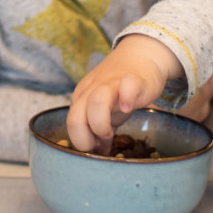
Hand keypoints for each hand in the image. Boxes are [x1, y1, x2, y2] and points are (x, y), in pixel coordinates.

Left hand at [66, 35, 178, 152]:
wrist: (141, 55)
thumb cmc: (121, 89)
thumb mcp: (106, 111)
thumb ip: (100, 131)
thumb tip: (99, 156)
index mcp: (81, 99)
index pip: (71, 125)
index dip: (83, 142)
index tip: (98, 146)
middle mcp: (91, 90)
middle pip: (75, 118)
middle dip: (85, 139)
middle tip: (102, 141)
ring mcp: (112, 83)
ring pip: (96, 102)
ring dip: (101, 124)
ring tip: (112, 130)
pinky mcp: (134, 78)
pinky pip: (127, 85)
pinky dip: (126, 98)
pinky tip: (129, 107)